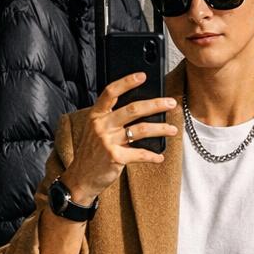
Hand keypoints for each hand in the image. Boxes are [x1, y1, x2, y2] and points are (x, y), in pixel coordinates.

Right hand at [61, 72, 178, 203]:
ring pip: (140, 130)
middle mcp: (101, 126)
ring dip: (160, 129)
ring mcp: (108, 142)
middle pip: (132, 109)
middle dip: (155, 105)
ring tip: (172, 129)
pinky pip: (139, 153)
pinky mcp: (115, 157)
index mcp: (96, 116)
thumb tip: (138, 108)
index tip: (142, 76)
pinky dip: (152, 155)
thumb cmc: (91, 153)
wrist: (81, 178)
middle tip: (171, 103)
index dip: (126, 82)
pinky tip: (160, 156)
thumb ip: (110, 118)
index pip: (110, 93)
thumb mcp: (94, 130)